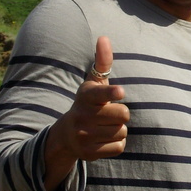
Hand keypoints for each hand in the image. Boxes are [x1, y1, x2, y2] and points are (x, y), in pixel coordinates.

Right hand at [43, 36, 128, 190]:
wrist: (67, 135)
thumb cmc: (89, 104)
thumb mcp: (93, 83)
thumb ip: (102, 62)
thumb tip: (104, 37)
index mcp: (86, 96)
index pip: (101, 94)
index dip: (112, 92)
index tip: (121, 92)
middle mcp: (82, 116)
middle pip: (123, 115)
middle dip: (121, 114)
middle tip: (108, 114)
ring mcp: (83, 136)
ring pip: (122, 131)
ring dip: (119, 130)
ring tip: (105, 126)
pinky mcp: (88, 153)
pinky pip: (119, 147)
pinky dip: (116, 144)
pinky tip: (103, 139)